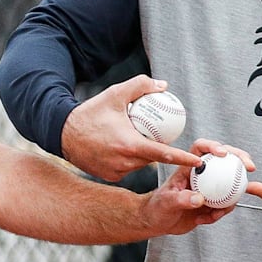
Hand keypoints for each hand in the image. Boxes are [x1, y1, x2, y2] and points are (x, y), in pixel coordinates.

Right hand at [61, 75, 203, 180]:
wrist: (61, 132)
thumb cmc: (90, 112)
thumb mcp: (115, 94)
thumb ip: (141, 85)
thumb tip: (164, 86)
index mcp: (130, 145)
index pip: (164, 154)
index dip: (184, 158)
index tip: (200, 161)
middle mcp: (125, 162)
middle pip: (152, 157)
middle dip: (157, 148)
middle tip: (151, 133)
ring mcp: (116, 172)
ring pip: (139, 163)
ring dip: (140, 152)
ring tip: (128, 136)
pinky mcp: (109, 176)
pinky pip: (126, 168)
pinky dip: (127, 158)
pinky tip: (115, 145)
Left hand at [138, 140, 253, 234]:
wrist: (159, 222)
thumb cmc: (158, 206)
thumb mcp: (167, 202)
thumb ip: (182, 199)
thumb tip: (199, 198)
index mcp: (187, 167)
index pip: (200, 148)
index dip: (213, 145)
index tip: (224, 153)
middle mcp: (201, 173)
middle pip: (223, 158)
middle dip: (239, 158)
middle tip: (249, 166)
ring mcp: (208, 186)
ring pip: (229, 182)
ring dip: (231, 195)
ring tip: (217, 212)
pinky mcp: (213, 200)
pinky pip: (225, 203)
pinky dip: (221, 212)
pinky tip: (208, 219)